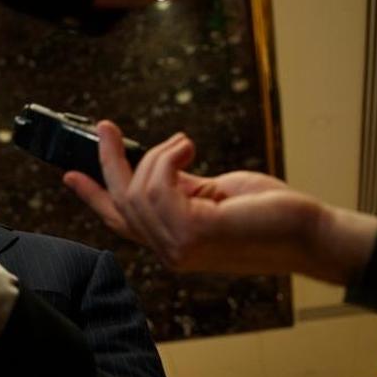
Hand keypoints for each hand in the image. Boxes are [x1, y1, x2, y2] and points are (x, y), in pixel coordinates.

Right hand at [63, 121, 376, 283]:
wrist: (307, 232)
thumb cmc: (270, 215)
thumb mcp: (214, 194)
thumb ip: (182, 187)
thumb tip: (158, 165)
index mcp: (172, 242)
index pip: (120, 222)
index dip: (91, 196)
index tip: (68, 174)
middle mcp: (169, 251)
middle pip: (120, 203)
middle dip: (109, 161)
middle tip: (106, 126)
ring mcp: (177, 248)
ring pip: (137, 192)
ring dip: (156, 156)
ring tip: (184, 143)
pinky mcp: (191, 235)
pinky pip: (158, 186)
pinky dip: (169, 158)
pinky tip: (188, 148)